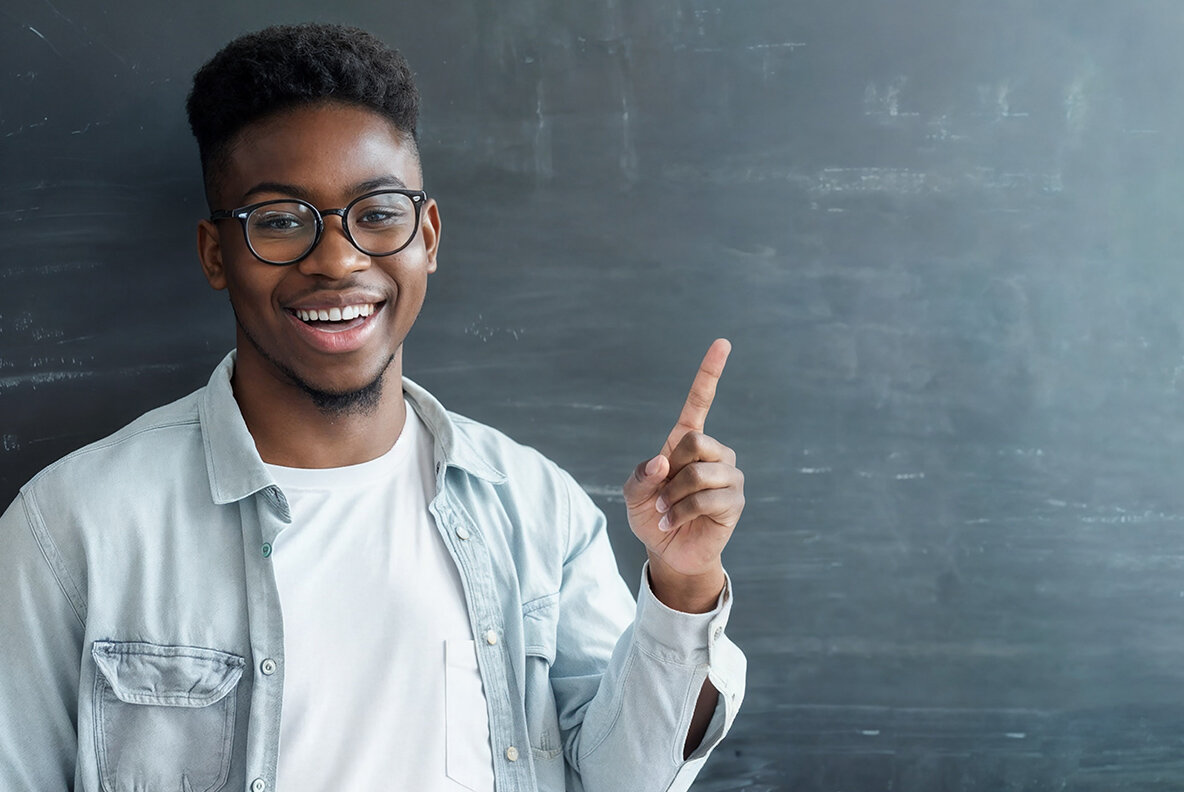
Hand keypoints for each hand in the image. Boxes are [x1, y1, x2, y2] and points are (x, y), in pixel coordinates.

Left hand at [623, 339, 744, 611]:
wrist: (668, 552)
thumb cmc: (651, 517)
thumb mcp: (632, 495)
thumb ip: (641, 476)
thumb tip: (663, 462)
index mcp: (686, 442)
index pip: (700, 401)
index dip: (710, 372)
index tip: (723, 343)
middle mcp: (713, 454)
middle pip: (695, 442)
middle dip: (670, 473)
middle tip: (660, 496)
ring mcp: (728, 477)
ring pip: (698, 474)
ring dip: (673, 498)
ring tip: (667, 512)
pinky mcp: (735, 502)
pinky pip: (706, 499)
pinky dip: (681, 512)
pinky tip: (674, 522)